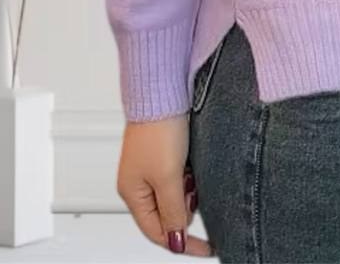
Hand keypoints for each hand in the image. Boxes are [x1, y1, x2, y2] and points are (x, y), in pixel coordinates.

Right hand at [116, 115, 212, 254]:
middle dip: (185, 210)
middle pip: (166, 215)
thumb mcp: (169, 177)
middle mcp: (139, 182)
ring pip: (175, 195)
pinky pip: (179, 177)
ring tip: (192, 173)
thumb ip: (174, 210)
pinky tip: (193, 164)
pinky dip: (189, 177)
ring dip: (188, 192)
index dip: (182, 243)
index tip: (206, 249)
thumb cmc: (158, 128)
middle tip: (196, 195)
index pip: (157, 232)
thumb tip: (176, 239)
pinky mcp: (164, 153)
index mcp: (132, 193)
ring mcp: (151, 167)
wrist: (161, 91)